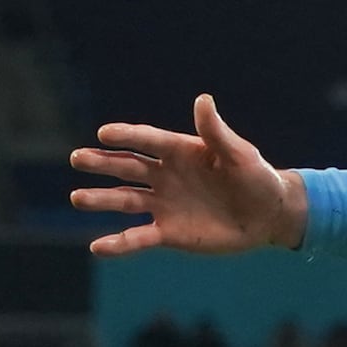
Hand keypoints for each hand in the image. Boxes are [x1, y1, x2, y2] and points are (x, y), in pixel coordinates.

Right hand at [68, 95, 308, 257]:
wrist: (268, 215)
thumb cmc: (257, 178)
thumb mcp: (240, 154)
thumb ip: (216, 132)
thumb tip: (203, 99)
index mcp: (181, 151)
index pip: (148, 141)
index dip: (127, 136)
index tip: (103, 134)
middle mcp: (166, 175)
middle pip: (127, 167)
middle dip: (102, 163)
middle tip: (77, 158)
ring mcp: (164, 204)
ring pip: (125, 199)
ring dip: (101, 199)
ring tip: (77, 198)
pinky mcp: (168, 232)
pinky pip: (138, 237)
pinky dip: (118, 243)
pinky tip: (98, 247)